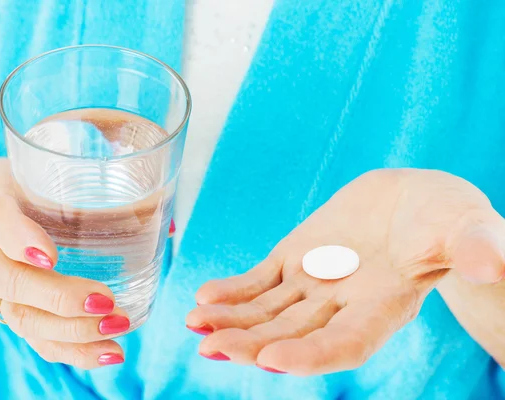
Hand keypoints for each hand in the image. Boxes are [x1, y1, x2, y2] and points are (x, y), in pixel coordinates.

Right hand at [0, 157, 127, 368]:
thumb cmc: (32, 190)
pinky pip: (36, 338)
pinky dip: (72, 351)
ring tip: (117, 329)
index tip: (48, 256)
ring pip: (23, 318)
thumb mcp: (54, 173)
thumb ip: (103, 191)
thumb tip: (165, 225)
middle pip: (12, 281)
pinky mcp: (17, 308)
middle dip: (59, 298)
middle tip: (105, 301)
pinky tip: (109, 354)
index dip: (18, 237)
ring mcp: (0, 284)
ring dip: (71, 332)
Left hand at [187, 169, 504, 374]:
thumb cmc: (449, 220)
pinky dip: (234, 292)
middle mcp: (342, 305)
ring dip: (232, 321)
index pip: (344, 344)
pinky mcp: (296, 259)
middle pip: (292, 335)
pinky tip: (204, 300)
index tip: (272, 360)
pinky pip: (260, 282)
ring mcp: (315, 284)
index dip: (310, 355)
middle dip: (252, 343)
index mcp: (383, 308)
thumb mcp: (469, 230)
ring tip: (196, 325)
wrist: (415, 201)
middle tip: (213, 347)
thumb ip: (475, 246)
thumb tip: (490, 259)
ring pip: (267, 312)